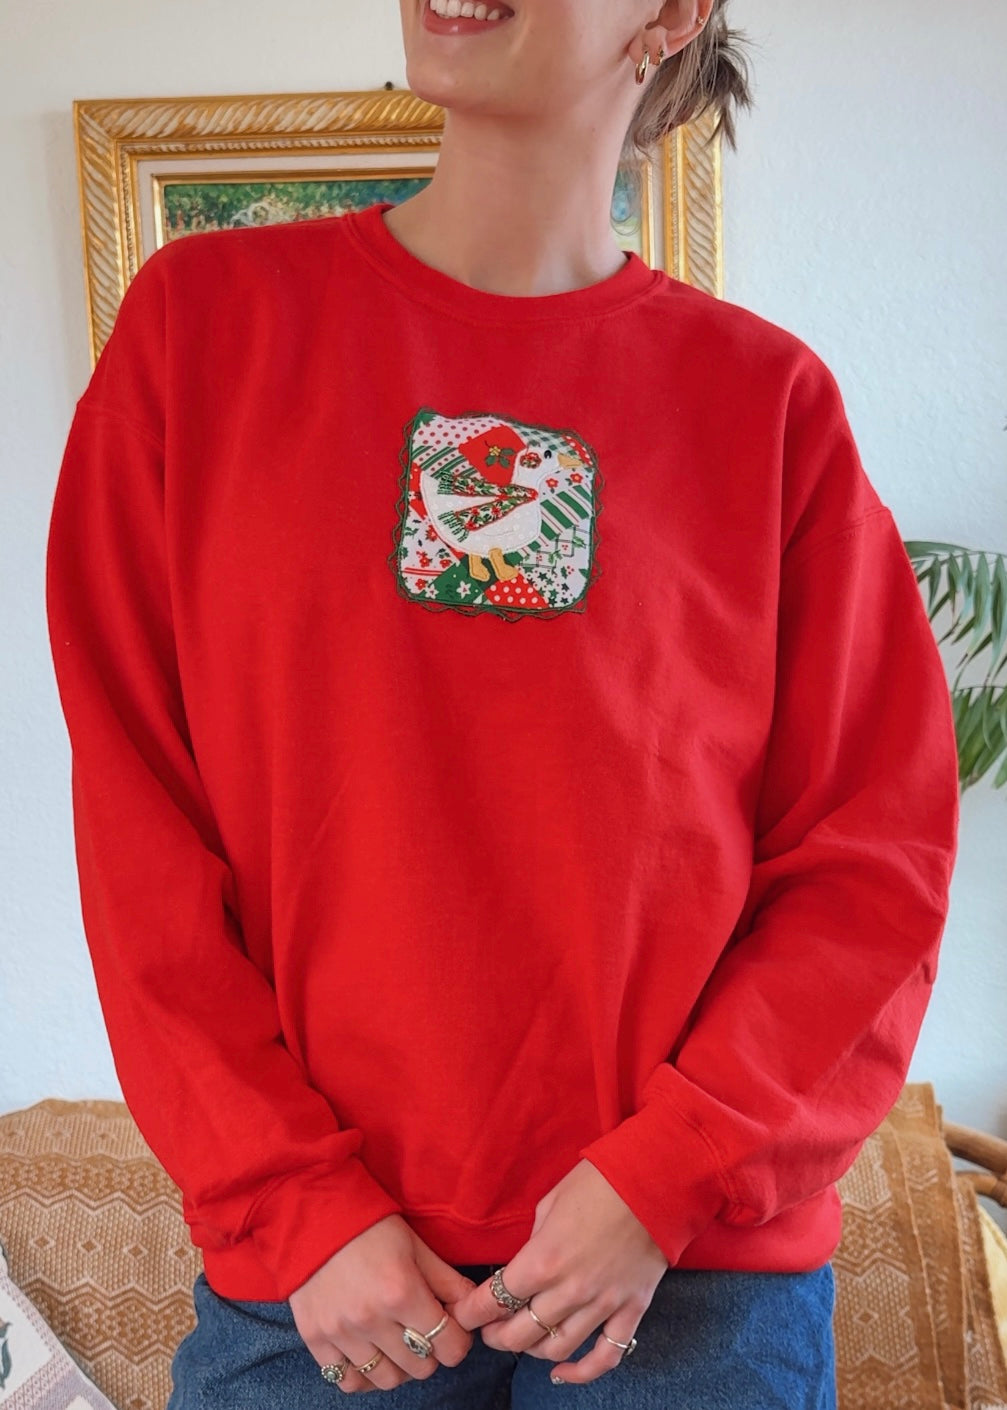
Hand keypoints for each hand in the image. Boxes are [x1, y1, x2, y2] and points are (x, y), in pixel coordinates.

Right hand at [288, 1214, 476, 1392]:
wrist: (315, 1216)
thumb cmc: (372, 1227)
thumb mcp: (416, 1246)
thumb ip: (447, 1281)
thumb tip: (472, 1309)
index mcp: (402, 1291)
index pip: (448, 1345)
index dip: (458, 1341)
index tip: (452, 1330)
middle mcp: (371, 1318)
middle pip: (421, 1367)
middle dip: (430, 1352)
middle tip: (423, 1332)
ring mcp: (340, 1332)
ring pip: (387, 1380)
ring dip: (400, 1367)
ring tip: (397, 1345)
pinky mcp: (315, 1339)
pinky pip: (348, 1380)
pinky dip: (364, 1375)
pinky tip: (370, 1354)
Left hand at [450, 1160, 667, 1385]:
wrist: (655, 1180)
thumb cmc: (598, 1181)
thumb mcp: (550, 1203)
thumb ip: (534, 1241)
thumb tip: (525, 1265)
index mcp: (543, 1259)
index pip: (495, 1300)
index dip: (472, 1312)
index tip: (463, 1314)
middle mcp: (570, 1290)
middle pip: (519, 1334)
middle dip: (495, 1335)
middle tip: (488, 1327)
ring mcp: (603, 1305)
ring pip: (556, 1348)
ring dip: (530, 1349)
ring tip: (519, 1339)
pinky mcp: (631, 1310)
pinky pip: (605, 1356)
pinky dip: (581, 1372)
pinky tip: (560, 1372)